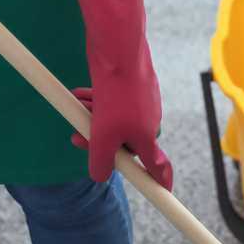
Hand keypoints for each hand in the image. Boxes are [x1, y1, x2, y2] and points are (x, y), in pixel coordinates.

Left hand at [70, 0, 172, 189]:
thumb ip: (101, 161)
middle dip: (99, 141)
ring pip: (113, 121)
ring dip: (93, 119)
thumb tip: (99, 176)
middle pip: (123, 143)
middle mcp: (148, 122)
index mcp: (147, 137)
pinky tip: (81, 94)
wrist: (119, 50)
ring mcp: (141, 103)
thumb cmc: (115, 94)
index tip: (166, 193)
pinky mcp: (132, 87)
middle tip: (77, 137)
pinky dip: (96, 102)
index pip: (158, 167)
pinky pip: (112, 103)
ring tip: (79, 107)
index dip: (161, 182)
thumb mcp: (102, 135)